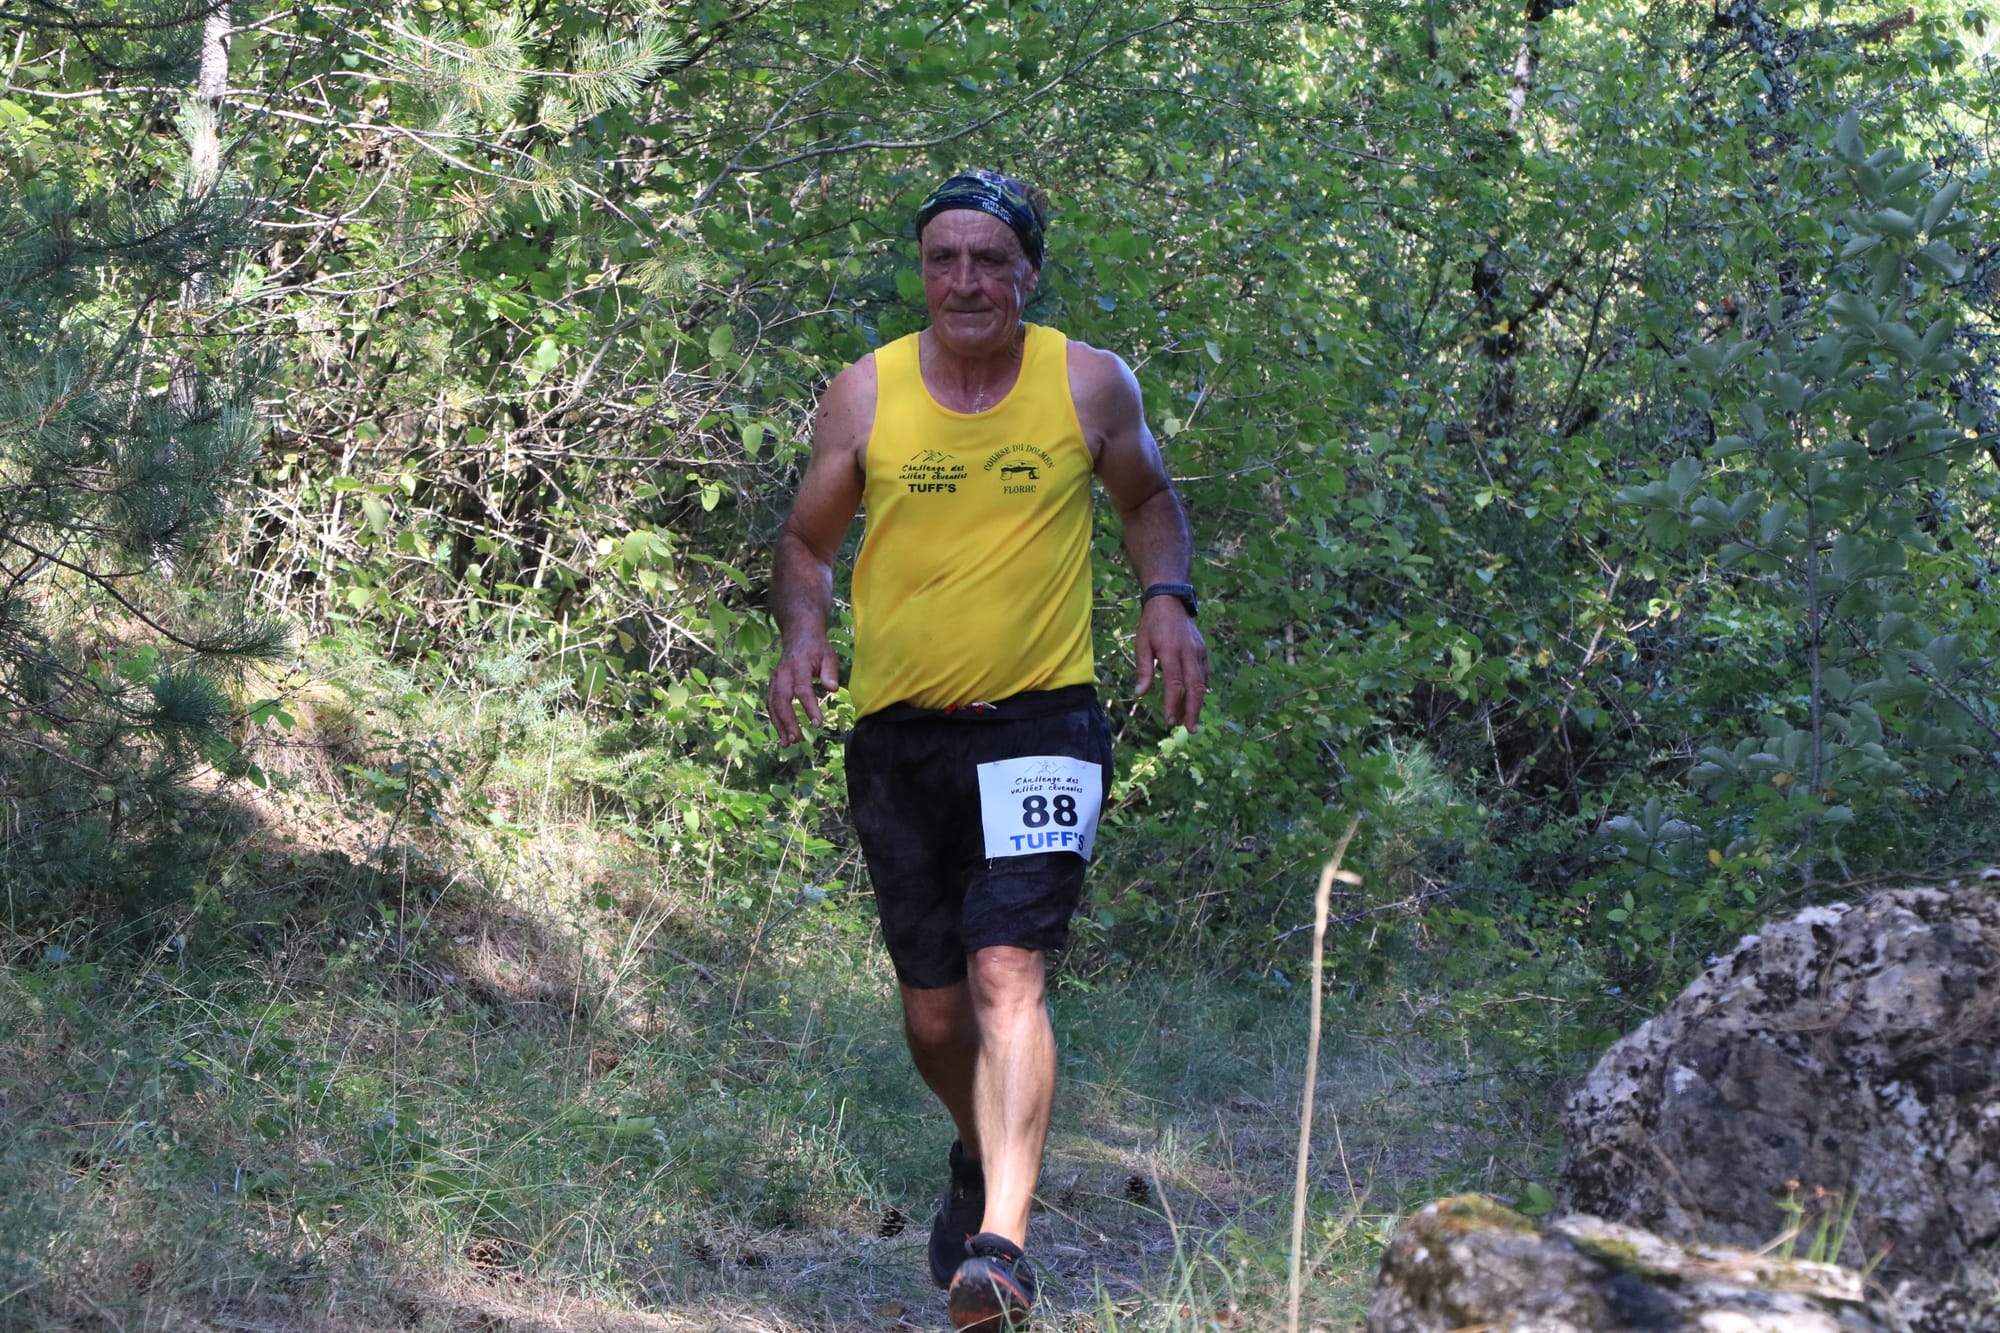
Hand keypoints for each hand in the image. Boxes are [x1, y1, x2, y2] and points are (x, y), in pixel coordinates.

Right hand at [768, 640, 840, 746]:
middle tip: (796, 739)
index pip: (802, 689)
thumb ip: (830, 672)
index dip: (809, 707)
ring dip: (779, 725)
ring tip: (787, 743)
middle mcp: (783, 674)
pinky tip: (782, 735)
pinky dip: (775, 720)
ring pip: (773, 704)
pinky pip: (771, 704)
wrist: (798, 636)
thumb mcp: (828, 655)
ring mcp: (775, 680)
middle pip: (782, 700)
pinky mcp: (772, 685)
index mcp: (799, 666)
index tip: (817, 723)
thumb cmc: (817, 649)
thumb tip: (833, 689)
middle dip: (788, 721)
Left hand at [1134, 598, 1207, 732]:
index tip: (1169, 721)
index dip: (1173, 704)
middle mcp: (1189, 652)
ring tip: (1189, 720)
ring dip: (1196, 703)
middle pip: (1195, 687)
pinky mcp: (1204, 651)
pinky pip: (1204, 674)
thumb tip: (1140, 694)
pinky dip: (1200, 689)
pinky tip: (1193, 700)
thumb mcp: (1141, 644)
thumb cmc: (1152, 624)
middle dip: (1192, 710)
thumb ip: (1143, 669)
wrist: (1170, 601)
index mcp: (1171, 651)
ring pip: (1202, 682)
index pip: (1174, 683)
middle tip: (1189, 729)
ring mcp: (1199, 652)